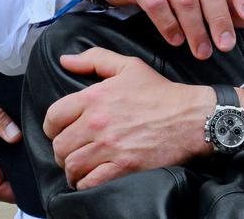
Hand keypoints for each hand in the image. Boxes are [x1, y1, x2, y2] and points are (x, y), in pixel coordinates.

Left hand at [44, 48, 214, 189]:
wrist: (191, 118)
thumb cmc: (160, 93)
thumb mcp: (128, 66)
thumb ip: (94, 59)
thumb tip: (66, 60)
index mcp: (94, 97)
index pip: (53, 116)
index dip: (52, 126)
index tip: (59, 131)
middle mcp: (97, 123)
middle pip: (59, 145)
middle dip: (62, 150)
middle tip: (72, 151)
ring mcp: (109, 147)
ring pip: (71, 165)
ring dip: (73, 169)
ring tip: (80, 167)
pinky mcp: (123, 167)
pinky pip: (90, 182)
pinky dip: (86, 183)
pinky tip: (91, 178)